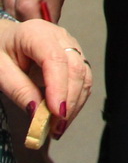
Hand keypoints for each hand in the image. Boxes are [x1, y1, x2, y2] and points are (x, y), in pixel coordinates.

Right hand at [0, 0, 74, 23]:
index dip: (35, 22)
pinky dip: (14, 9)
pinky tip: (27, 5)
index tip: (46, 31)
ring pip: (6, 9)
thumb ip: (52, 5)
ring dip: (21, 16)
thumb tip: (46, 29)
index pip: (25, 7)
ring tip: (36, 13)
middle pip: (13, 11)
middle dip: (28, 21)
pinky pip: (3, 3)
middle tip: (43, 25)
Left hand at [0, 18, 91, 138]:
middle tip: (56, 128)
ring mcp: (71, 46)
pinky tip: (64, 117)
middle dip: (70, 100)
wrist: (5, 39)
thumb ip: (18, 89)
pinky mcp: (76, 57)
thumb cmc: (0, 52)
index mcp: (37, 34)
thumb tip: (36, 112)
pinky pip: (83, 79)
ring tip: (58, 128)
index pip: (55, 60)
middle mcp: (61, 37)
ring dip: (75, 104)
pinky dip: (76, 100)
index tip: (56, 113)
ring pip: (84, 75)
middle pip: (75, 68)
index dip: (59, 87)